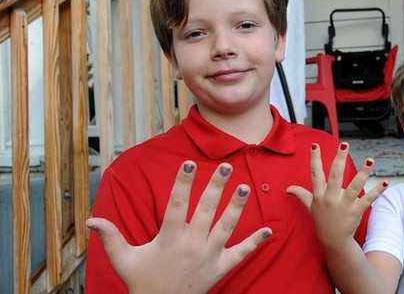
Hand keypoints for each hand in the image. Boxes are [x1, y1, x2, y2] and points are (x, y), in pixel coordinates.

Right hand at [87, 161, 270, 293]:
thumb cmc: (144, 283)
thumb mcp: (124, 260)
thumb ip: (111, 238)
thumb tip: (91, 220)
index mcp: (169, 239)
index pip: (176, 205)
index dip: (182, 183)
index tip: (188, 163)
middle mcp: (192, 244)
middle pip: (206, 210)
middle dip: (216, 186)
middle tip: (225, 165)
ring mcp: (209, 256)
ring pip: (226, 227)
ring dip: (236, 207)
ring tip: (245, 187)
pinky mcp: (221, 268)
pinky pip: (241, 254)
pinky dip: (255, 243)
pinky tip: (269, 231)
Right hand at [286, 142, 386, 250]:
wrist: (333, 240)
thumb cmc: (321, 221)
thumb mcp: (309, 207)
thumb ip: (301, 194)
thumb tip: (288, 188)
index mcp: (319, 195)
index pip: (315, 174)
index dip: (314, 159)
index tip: (315, 145)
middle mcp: (331, 198)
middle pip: (335, 176)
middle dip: (339, 160)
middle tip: (344, 145)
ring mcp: (344, 205)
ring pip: (354, 186)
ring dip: (363, 173)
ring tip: (369, 160)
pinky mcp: (356, 211)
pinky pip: (368, 199)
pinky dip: (378, 191)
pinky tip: (386, 182)